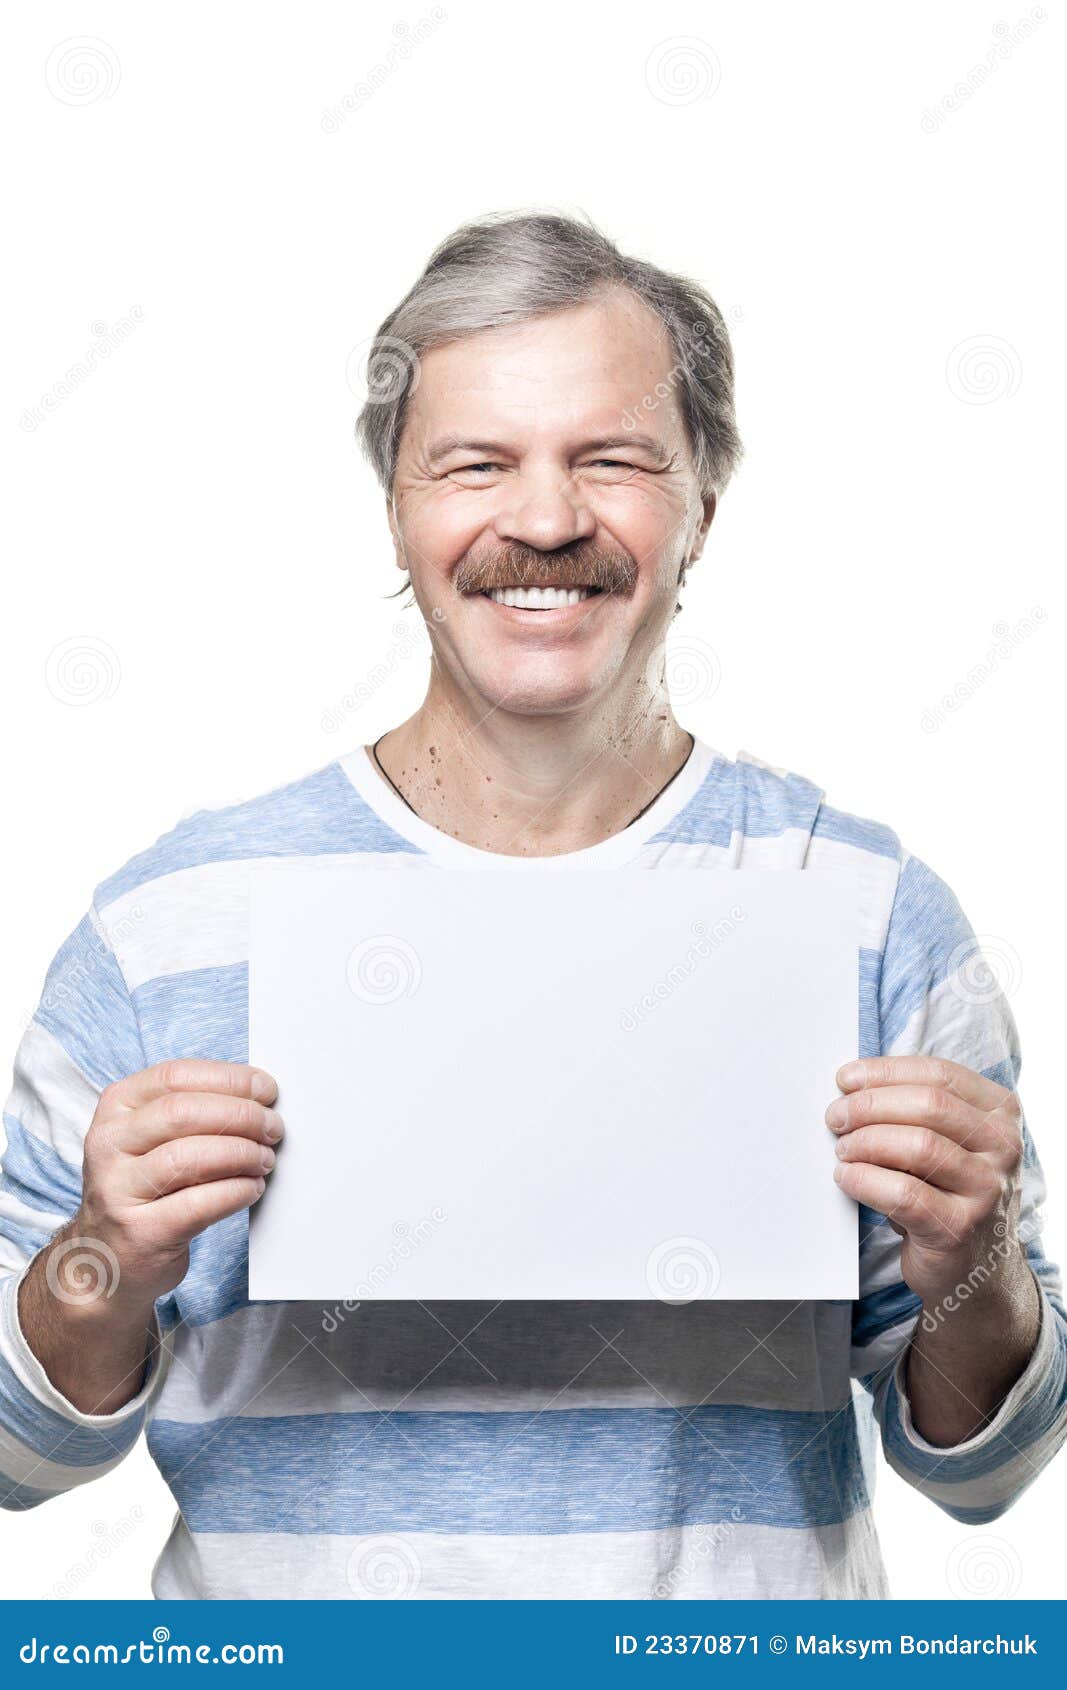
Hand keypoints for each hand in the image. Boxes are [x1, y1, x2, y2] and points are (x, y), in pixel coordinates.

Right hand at [18, 1059, 282, 1414]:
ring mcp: (118, 1190)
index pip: (175, 1076)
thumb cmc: (146, 1190)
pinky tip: (252, 1188)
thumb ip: (194, 1113)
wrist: (107, 1261)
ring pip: (190, 1156)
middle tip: (273, 1128)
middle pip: (183, 1112)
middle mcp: (108, 1144)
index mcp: (116, 1108)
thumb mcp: (151, 1139)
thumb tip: (259, 1099)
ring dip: (242, 1154)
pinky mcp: (140, 1232)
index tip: (266, 1090)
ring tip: (265, 1160)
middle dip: (241, 1115)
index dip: (229, 1079)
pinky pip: (199, 1204)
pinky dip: (236, 1191)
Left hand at [826, 1055, 1025, 1305]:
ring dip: (867, 1142)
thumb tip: (851, 1085)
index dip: (886, 1072)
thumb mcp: (942, 1139)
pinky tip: (846, 1177)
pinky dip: (865, 1180)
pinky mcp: (961, 1229)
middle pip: (929, 1105)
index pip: (940, 1074)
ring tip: (843, 1150)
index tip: (846, 1079)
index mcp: (1000, 1112)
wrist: (971, 1264)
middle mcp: (1003, 1147)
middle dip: (870, 1105)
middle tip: (836, 1117)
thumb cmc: (943, 1189)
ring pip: (919, 1146)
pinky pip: (905, 1194)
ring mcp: (987, 1190)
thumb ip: (912, 1108)